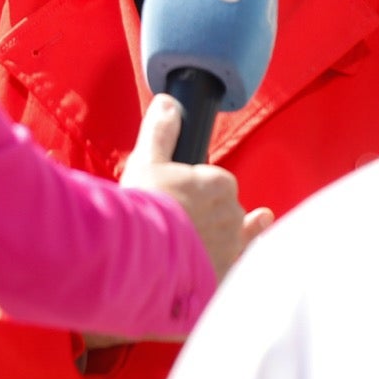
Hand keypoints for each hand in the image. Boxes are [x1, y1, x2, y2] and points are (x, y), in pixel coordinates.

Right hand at [78, 96, 274, 363]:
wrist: (140, 260)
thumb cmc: (143, 207)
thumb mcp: (147, 160)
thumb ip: (161, 130)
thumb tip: (168, 102)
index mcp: (219, 182)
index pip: (217, 181)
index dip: (198, 187)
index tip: (177, 196)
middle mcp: (233, 214)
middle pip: (225, 210)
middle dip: (208, 214)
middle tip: (178, 222)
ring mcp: (231, 248)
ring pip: (233, 239)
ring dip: (222, 239)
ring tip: (202, 243)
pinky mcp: (225, 277)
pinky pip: (237, 267)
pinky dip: (236, 264)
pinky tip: (236, 264)